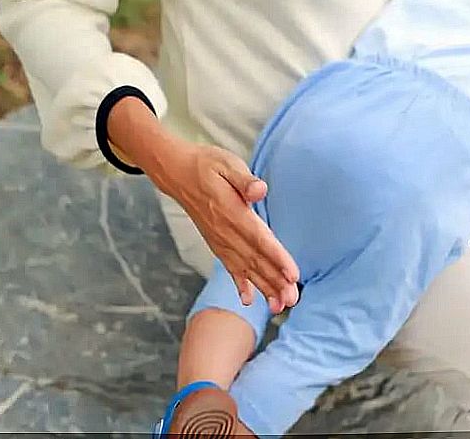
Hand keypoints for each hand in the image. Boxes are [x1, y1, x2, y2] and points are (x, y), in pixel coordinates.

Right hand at [106, 96, 298, 313]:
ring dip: (263, 287)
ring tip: (280, 306)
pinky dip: (240, 284)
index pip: (259, 239)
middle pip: (255, 260)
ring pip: (245, 268)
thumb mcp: (227, 163)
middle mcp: (226, 232)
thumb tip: (260, 190)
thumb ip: (244, 179)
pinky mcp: (216, 242)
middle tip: (293, 300)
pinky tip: (249, 300)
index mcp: (232, 212)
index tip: (293, 275)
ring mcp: (220, 240)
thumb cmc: (207, 164)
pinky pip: (230, 266)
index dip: (277, 258)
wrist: (176, 172)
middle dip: (275, 281)